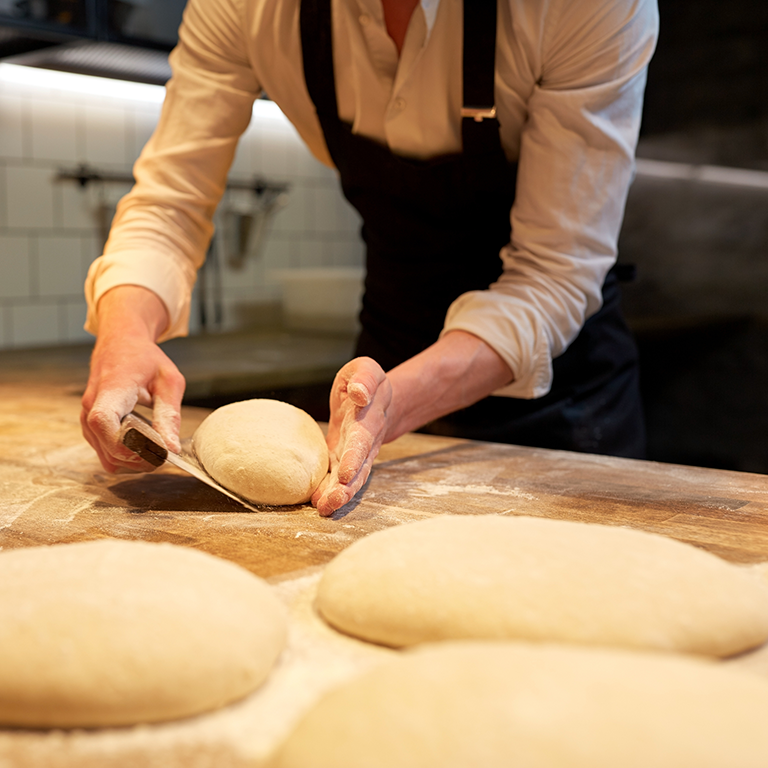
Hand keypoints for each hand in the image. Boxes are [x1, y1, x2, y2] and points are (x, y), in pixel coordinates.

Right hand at [80, 287, 185, 472]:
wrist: (120, 343)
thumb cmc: (145, 359)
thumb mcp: (168, 380)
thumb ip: (169, 415)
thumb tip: (171, 448)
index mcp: (111, 389)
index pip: (102, 421)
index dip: (126, 443)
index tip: (155, 447)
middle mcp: (91, 406)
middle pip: (109, 449)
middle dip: (141, 458)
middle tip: (166, 450)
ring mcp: (87, 419)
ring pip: (108, 458)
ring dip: (135, 461)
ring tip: (157, 446)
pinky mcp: (90, 428)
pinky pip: (106, 454)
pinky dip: (127, 457)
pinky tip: (144, 443)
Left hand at [311, 357, 391, 515]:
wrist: (378, 400)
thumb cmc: (366, 382)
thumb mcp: (366, 369)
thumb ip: (363, 379)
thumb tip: (359, 393)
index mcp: (369, 418)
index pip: (361, 440)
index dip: (354, 457)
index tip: (346, 474)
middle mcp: (365, 442)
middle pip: (359, 468)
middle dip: (346, 487)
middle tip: (332, 502)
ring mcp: (357, 455)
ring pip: (352, 480)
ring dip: (340, 495)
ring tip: (325, 508)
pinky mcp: (345, 461)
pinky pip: (341, 480)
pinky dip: (331, 492)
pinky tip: (318, 503)